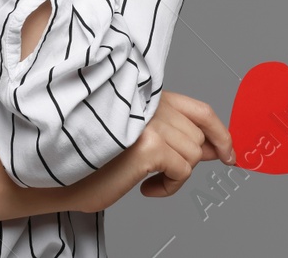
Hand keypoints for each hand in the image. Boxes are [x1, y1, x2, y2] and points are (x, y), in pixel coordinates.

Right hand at [69, 92, 235, 213]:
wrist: (57, 176)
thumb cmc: (94, 160)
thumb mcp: (140, 140)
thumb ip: (176, 136)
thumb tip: (216, 147)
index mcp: (150, 98)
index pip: (201, 110)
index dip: (221, 133)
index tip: (230, 154)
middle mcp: (152, 105)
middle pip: (198, 138)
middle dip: (187, 160)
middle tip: (162, 171)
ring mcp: (151, 123)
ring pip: (193, 155)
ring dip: (175, 176)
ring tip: (147, 179)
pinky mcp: (148, 145)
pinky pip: (183, 172)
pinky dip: (170, 187)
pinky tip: (146, 188)